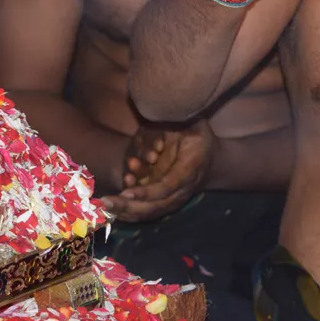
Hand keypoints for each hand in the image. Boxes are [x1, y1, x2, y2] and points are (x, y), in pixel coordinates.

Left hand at [100, 121, 217, 222]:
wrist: (214, 163)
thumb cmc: (201, 137)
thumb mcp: (195, 124)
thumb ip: (178, 118)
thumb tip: (160, 107)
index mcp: (189, 170)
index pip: (167, 186)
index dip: (147, 192)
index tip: (127, 191)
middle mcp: (181, 191)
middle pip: (155, 206)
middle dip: (129, 206)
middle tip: (106, 202)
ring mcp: (174, 200)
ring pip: (149, 213)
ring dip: (126, 211)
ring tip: (105, 205)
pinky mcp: (166, 203)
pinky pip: (147, 212)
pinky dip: (130, 213)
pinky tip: (113, 209)